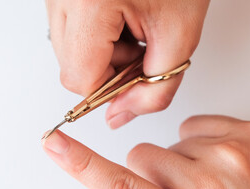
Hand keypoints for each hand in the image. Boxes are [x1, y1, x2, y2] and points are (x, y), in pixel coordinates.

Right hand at [42, 115, 249, 188]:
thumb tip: (140, 173)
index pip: (118, 187)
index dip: (81, 164)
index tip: (54, 144)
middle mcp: (207, 186)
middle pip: (143, 156)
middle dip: (155, 171)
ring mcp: (232, 156)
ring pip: (172, 140)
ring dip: (185, 159)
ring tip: (213, 183)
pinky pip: (199, 124)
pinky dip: (205, 141)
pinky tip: (225, 164)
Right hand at [45, 0, 209, 128]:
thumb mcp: (179, 36)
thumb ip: (154, 90)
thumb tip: (117, 116)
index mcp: (90, 2)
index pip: (80, 78)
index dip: (109, 90)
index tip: (132, 83)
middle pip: (71, 68)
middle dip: (109, 70)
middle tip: (140, 50)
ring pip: (70, 53)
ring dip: (103, 55)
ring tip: (133, 31)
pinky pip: (71, 34)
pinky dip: (98, 39)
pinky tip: (120, 22)